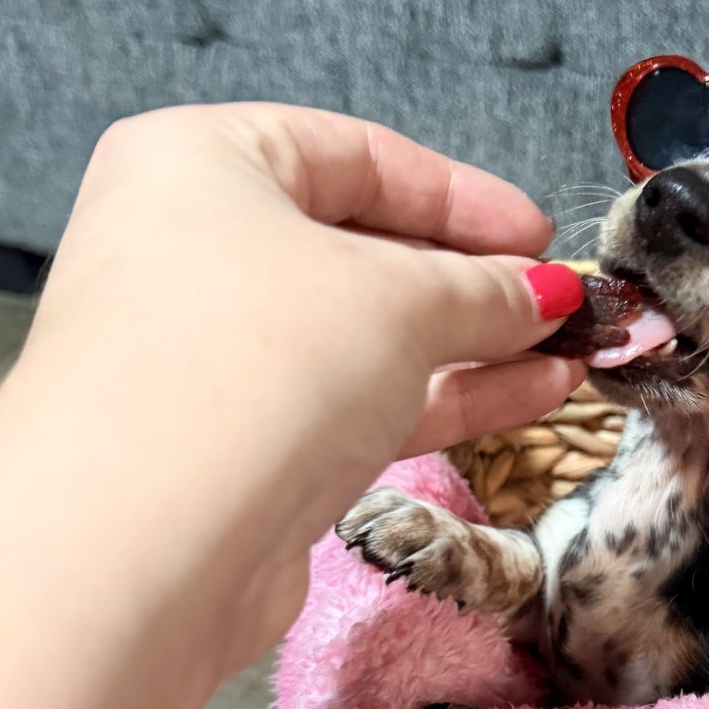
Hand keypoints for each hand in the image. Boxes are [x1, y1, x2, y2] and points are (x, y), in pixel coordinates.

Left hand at [0, 102, 586, 676]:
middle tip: (562, 300)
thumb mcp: (398, 300)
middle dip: (475, 280)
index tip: (540, 233)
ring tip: (568, 355)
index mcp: (200, 165)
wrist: (140, 553)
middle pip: (361, 248)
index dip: (461, 196)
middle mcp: (191, 251)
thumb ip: (485, 288)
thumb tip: (546, 293)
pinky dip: (440, 398)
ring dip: (473, 348)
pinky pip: (356, 403)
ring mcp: (212, 355)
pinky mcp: (239, 447)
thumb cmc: (249, 373)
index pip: (356, 155)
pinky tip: (527, 396)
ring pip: (365, 337)